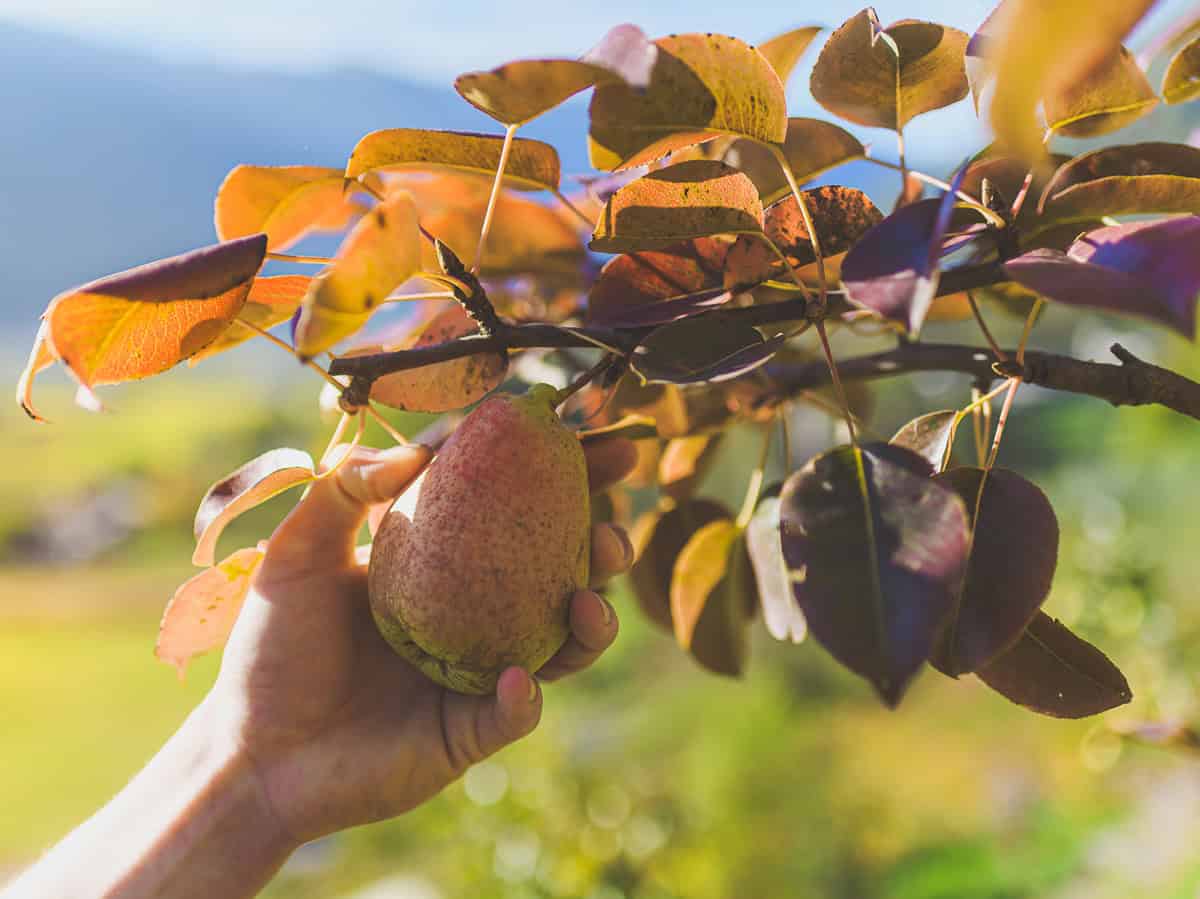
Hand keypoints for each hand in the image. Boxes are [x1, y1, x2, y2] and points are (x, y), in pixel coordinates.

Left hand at [210, 436, 637, 846]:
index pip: (512, 507)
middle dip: (603, 548)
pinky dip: (524, 696)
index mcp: (440, 562)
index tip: (607, 445)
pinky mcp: (471, 731)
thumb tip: (421, 451)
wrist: (251, 750)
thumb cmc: (271, 646)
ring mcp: (477, 671)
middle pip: (558, 572)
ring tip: (591, 602)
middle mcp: (472, 612)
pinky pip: (516, 711)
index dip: (565, 476)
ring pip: (561, 643)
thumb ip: (345, 488)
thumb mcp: (297, 552)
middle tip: (613, 532)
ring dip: (591, 622)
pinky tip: (516, 678)